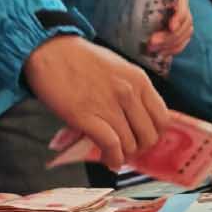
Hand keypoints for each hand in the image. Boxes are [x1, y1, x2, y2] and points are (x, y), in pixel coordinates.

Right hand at [23, 34, 167, 170]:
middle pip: (149, 136)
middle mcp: (128, 93)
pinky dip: (113, 159)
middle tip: (128, 149)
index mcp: (139, 80)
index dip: (154, 134)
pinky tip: (110, 161)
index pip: (162, 118)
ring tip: (115, 155)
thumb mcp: (117, 68)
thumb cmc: (80, 59)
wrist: (50, 50)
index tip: (144, 138)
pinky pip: (111, 146)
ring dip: (124, 155)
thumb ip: (131, 90)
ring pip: (130, 144)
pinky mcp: (87, 117)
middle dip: (140, 148)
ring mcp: (108, 105)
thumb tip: (136, 118)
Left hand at [94, 0, 192, 57]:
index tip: (170, 26)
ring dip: (171, 45)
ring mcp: (174, 17)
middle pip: (184, 23)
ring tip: (152, 51)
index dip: (180, 15)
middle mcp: (175, 2)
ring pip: (183, 34)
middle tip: (151, 44)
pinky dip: (173, 49)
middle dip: (171, 37)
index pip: (182, 2)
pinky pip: (180, 42)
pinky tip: (161, 55)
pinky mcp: (170, 30)